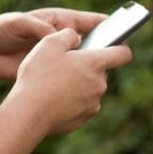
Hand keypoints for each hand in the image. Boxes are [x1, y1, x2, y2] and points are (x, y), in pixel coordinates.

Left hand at [0, 8, 107, 91]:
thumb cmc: (2, 30)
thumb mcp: (19, 23)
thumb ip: (39, 28)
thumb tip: (59, 36)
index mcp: (57, 21)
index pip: (85, 21)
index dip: (103, 23)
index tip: (119, 26)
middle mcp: (61, 39)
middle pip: (89, 43)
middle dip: (101, 49)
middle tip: (113, 55)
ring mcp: (58, 57)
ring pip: (81, 62)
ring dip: (89, 67)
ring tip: (99, 73)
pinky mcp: (52, 72)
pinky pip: (69, 76)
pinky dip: (76, 80)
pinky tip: (81, 86)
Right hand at [8, 28, 133, 134]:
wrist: (29, 111)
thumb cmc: (39, 74)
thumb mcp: (49, 43)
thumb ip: (68, 35)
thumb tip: (77, 37)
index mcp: (95, 63)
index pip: (123, 54)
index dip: (121, 46)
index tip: (114, 44)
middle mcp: (99, 84)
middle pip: (101, 71)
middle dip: (87, 65)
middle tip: (64, 63)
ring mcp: (92, 104)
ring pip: (90, 88)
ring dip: (78, 83)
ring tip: (54, 81)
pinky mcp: (82, 118)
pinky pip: (80, 104)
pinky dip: (70, 99)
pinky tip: (52, 97)